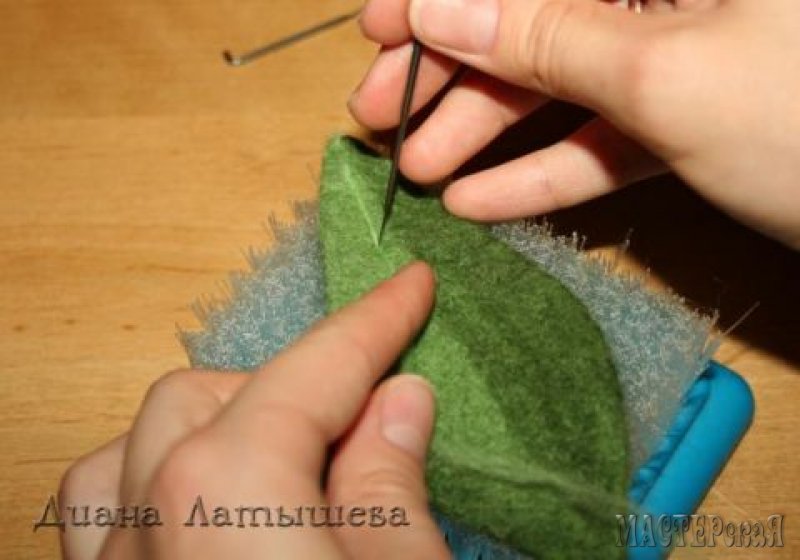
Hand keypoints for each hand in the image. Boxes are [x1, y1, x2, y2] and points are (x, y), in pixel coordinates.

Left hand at [58, 262, 449, 559]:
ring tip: (282, 455)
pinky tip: (205, 506)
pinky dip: (151, 485)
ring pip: (133, 447)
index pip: (315, 372)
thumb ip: (392, 482)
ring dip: (213, 425)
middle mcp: (148, 522)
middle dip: (293, 386)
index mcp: (227, 493)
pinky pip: (101, 517)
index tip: (409, 286)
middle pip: (208, 394)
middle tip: (368, 418)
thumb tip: (397, 400)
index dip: (374, 323)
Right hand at [350, 0, 799, 248]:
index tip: (376, 30)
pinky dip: (546, 170)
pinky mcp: (690, 115)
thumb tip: (438, 6)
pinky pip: (603, 136)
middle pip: (536, 19)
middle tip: (376, 117)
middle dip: (451, 72)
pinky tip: (482, 201)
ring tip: (417, 173)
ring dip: (486, 131)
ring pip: (561, 83)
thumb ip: (543, 39)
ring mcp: (682, 52)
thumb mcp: (663, 74)